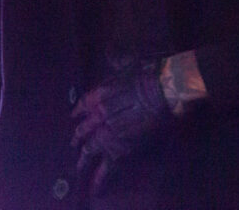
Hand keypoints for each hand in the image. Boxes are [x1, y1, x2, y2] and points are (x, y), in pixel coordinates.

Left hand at [70, 63, 170, 195]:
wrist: (165, 90)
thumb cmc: (150, 72)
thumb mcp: (129, 61)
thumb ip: (116, 58)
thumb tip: (110, 50)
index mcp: (99, 93)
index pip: (83, 104)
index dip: (78, 112)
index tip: (74, 117)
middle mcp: (98, 114)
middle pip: (83, 130)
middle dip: (77, 138)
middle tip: (73, 145)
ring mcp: (108, 133)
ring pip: (90, 149)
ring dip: (83, 159)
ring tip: (77, 168)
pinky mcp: (120, 149)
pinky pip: (107, 167)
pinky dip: (100, 178)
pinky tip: (93, 188)